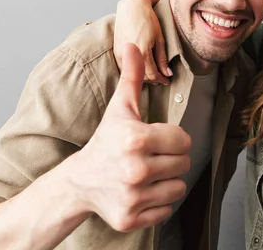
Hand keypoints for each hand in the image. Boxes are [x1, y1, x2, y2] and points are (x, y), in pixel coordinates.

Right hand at [68, 43, 190, 231]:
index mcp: (135, 139)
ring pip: (178, 188)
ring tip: (147, 174)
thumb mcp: (119, 108)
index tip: (156, 140)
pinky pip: (166, 210)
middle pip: (184, 164)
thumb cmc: (105, 142)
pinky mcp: (131, 218)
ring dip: (167, 181)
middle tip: (151, 157)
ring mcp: (133, 196)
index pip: (183, 140)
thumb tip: (134, 44)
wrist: (78, 181)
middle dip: (171, 159)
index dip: (173, 139)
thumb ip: (132, 76)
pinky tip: (141, 192)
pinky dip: (157, 203)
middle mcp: (135, 169)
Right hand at [115, 0, 170, 84]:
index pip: (152, 74)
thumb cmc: (146, 18)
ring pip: (132, 72)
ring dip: (143, 76)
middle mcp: (130, 54)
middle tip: (162, 77)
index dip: (161, 79)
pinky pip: (124, 67)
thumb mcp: (159, 38)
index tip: (167, 80)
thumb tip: (167, 73)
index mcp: (142, 52)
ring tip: (153, 73)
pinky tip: (140, 68)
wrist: (131, 7)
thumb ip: (162, 58)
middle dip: (153, 79)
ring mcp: (120, 53)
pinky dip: (133, 70)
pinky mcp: (116, 51)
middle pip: (142, 76)